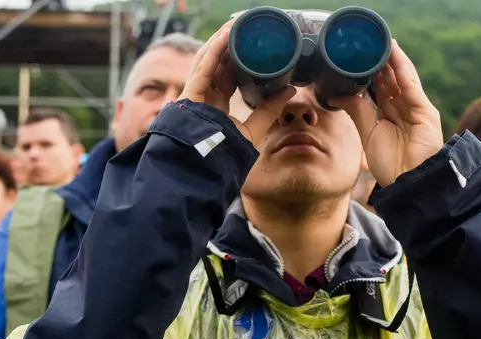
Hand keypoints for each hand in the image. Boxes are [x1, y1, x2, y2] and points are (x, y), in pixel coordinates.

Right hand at [179, 21, 295, 146]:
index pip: (226, 75)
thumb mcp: (254, 128)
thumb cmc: (225, 155)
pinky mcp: (190, 95)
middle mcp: (204, 97)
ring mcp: (195, 95)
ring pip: (206, 61)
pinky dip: (214, 52)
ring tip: (235, 26)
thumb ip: (270, 109)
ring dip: (220, 42)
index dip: (236, 59)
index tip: (250, 45)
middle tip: (243, 29)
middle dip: (227, 45)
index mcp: (216, 104)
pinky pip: (202, 68)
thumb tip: (291, 89)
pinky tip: (225, 37)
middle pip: (214, 64)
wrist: (206, 169)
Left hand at [332, 41, 443, 187]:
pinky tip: (393, 52)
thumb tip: (337, 94)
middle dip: (381, 62)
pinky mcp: (424, 109)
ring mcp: (416, 108)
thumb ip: (357, 112)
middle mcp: (405, 108)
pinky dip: (402, 66)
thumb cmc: (391, 165)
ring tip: (380, 42)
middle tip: (368, 45)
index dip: (372, 73)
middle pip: (392, 80)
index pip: (382, 88)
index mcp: (392, 115)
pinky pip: (411, 83)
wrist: (409, 182)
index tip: (359, 58)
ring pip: (402, 77)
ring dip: (392, 59)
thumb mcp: (368, 133)